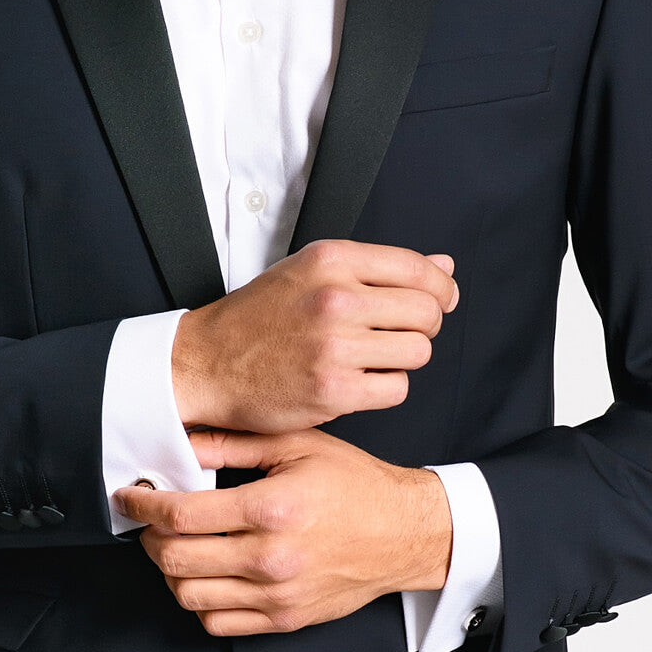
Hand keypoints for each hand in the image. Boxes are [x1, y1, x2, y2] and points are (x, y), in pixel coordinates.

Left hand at [113, 427, 452, 637]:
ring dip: (169, 571)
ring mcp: (277, 594)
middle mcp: (271, 557)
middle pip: (176, 559)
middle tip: (150, 520)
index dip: (143, 505)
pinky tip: (205, 575)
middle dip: (149, 537)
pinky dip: (198, 600)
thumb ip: (234, 444)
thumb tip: (181, 442)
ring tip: (176, 546)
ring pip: (189, 596)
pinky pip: (217, 622)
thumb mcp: (297, 444)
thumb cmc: (354, 484)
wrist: (404, 533)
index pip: (181, 515)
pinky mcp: (284, 619)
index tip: (131, 496)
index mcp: (272, 507)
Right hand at [172, 239, 458, 432]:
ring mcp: (335, 346)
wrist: (207, 363)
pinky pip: (396, 388)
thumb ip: (378, 268)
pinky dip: (385, 386)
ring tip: (374, 357)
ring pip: (418, 352)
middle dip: (424, 326)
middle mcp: (335, 299)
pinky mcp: (334, 390)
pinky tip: (360, 379)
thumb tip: (444, 265)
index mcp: (331, 261)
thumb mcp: (311, 272)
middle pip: (426, 313)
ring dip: (404, 358)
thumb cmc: (258, 318)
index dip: (442, 288)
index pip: (419, 270)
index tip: (442, 300)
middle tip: (402, 333)